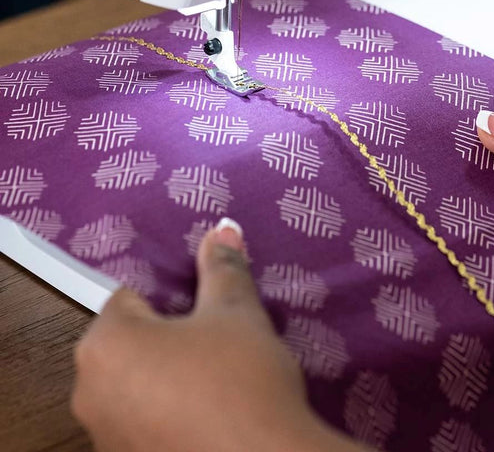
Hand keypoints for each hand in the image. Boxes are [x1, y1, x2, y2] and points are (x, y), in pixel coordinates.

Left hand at [72, 220, 359, 451]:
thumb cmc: (240, 378)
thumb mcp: (237, 312)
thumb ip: (223, 268)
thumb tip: (223, 228)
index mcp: (105, 344)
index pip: (131, 296)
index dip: (173, 295)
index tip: (206, 304)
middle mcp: (89, 393)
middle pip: (130, 342)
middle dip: (169, 336)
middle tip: (217, 336)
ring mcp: (105, 437)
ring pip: (137, 385)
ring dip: (169, 376)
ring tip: (219, 375)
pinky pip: (145, 422)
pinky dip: (170, 414)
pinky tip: (211, 413)